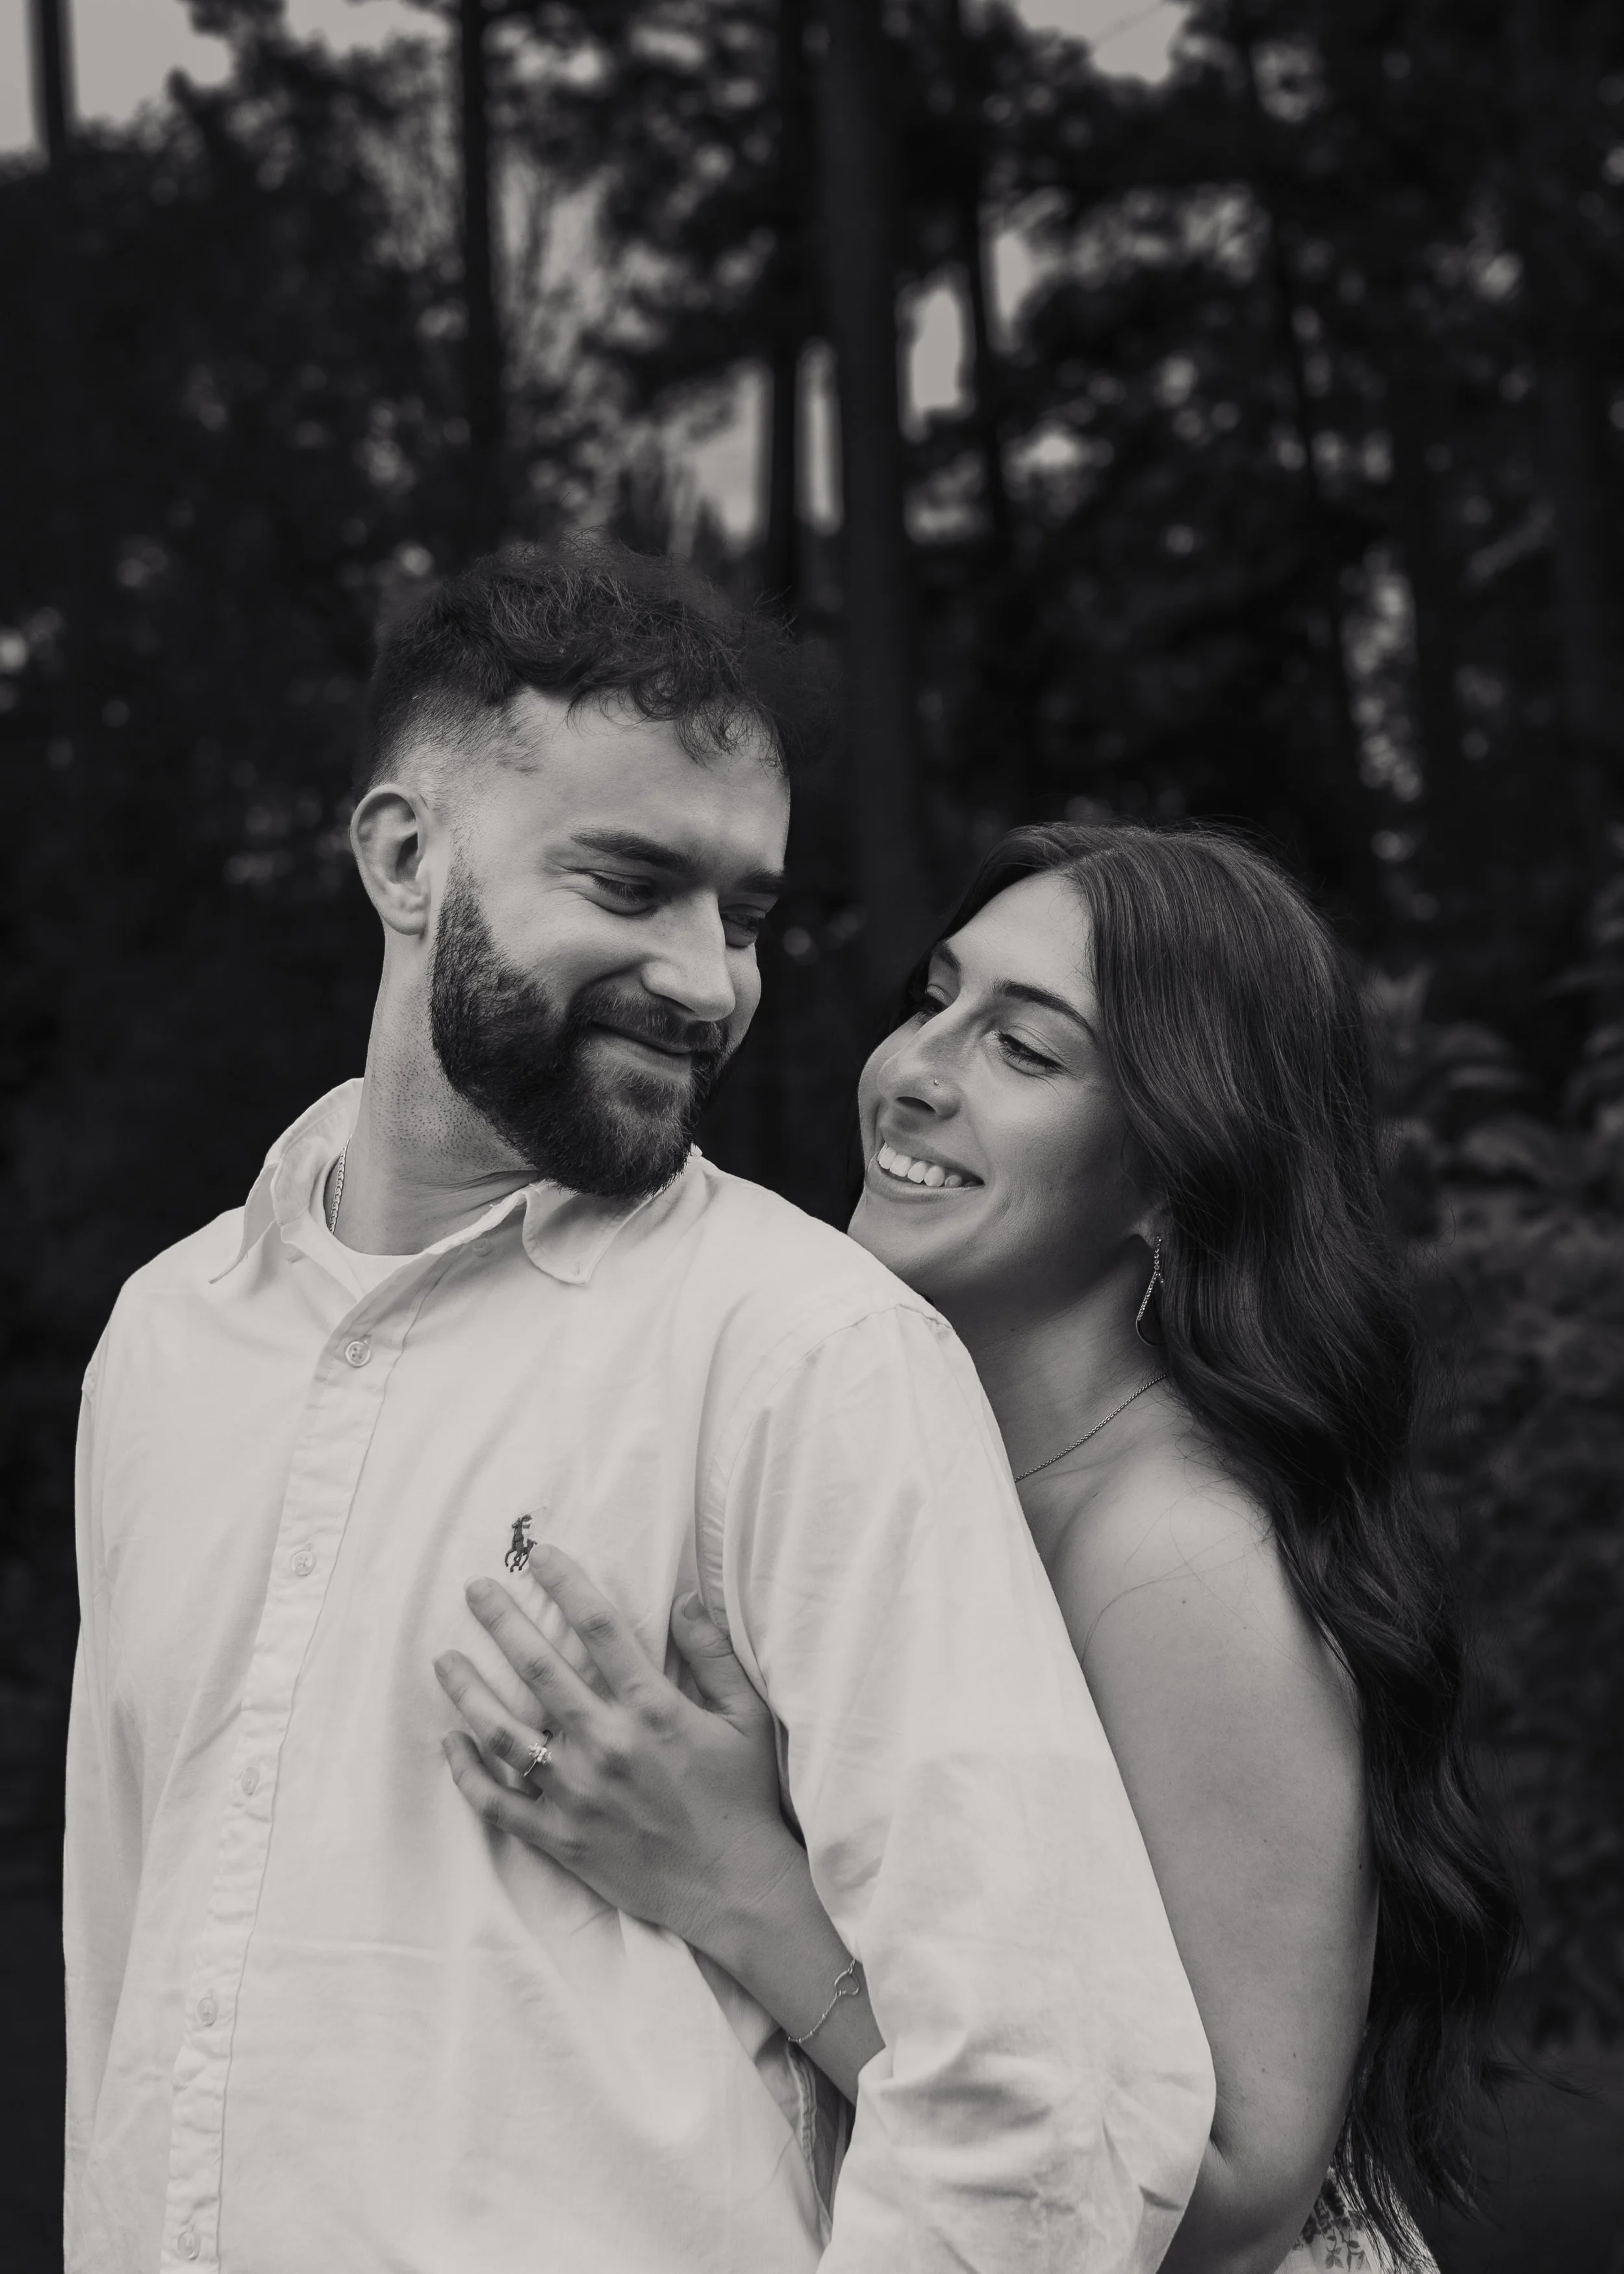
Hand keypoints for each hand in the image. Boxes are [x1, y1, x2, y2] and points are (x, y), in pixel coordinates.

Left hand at [436, 1546, 801, 1961]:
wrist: (736, 1890)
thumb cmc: (744, 1798)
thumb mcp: (747, 1718)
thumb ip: (714, 1655)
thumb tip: (685, 1597)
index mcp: (653, 1709)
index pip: (599, 1627)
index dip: (567, 1582)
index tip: (540, 1555)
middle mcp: (608, 1745)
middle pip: (539, 1667)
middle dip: (502, 1620)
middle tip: (476, 1588)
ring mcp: (579, 1795)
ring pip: (504, 1734)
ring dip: (469, 1691)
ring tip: (445, 1660)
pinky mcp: (562, 1839)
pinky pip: (499, 1804)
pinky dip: (467, 1773)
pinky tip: (450, 1740)